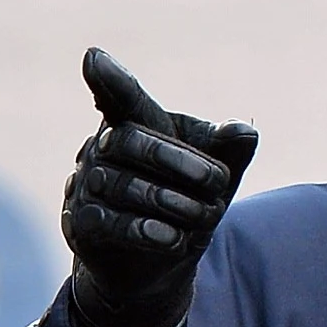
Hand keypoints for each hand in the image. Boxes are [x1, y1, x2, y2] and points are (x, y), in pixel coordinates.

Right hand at [60, 49, 259, 326]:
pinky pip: (106, 222)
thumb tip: (246, 131)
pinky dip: (143, 230)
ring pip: (119, 184)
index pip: (121, 98)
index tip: (94, 58)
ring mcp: (84, 187)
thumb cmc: (187, 207)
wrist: (160, 268)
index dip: (110, 80)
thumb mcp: (215, 182)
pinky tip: (171, 238)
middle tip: (219, 182)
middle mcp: (101, 150)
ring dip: (171, 202)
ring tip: (203, 218)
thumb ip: (229, 153)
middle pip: (128, 140)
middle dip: (177, 160)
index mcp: (134, 126)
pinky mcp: (80, 226)